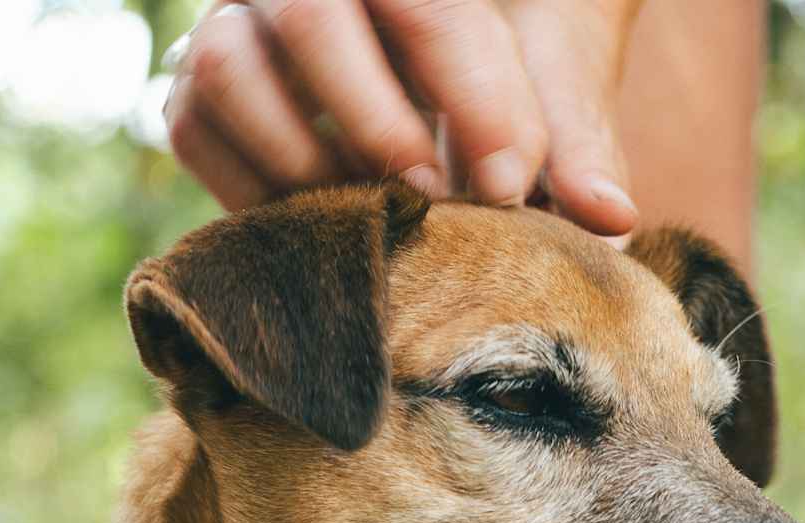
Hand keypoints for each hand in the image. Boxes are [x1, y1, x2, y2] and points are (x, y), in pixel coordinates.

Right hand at [165, 0, 639, 236]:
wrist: (433, 54)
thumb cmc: (504, 42)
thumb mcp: (552, 59)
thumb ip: (577, 129)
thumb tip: (611, 218)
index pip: (427, 1)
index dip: (470, 94)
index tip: (509, 185)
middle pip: (307, 16)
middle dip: (377, 123)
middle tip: (434, 201)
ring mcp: (234, 16)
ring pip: (229, 69)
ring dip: (304, 162)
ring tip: (374, 214)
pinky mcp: (197, 82)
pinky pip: (194, 131)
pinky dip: (254, 192)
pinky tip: (322, 219)